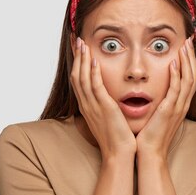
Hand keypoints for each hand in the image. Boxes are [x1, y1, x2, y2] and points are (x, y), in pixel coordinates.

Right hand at [70, 37, 135, 158]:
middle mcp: (87, 105)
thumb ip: (107, 107)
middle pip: (76, 76)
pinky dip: (93, 73)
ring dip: (83, 60)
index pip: (79, 80)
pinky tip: (94, 60)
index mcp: (89, 107)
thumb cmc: (118, 139)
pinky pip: (95, 87)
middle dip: (77, 57)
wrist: (119, 154)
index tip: (79, 49)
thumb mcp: (110, 119)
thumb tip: (110, 99)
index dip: (78, 63)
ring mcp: (93, 107)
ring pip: (82, 78)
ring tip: (83, 44)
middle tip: (77, 40)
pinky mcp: (104, 108)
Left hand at [136, 37, 195, 159]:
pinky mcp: (169, 111)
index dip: (189, 62)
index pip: (189, 78)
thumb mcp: (157, 115)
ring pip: (188, 80)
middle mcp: (182, 104)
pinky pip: (176, 90)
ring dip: (186, 61)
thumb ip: (159, 102)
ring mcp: (177, 108)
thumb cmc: (150, 136)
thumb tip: (154, 92)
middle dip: (191, 57)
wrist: (149, 154)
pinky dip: (176, 76)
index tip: (185, 47)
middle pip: (193, 75)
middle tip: (188, 40)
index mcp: (179, 105)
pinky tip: (173, 64)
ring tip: (183, 46)